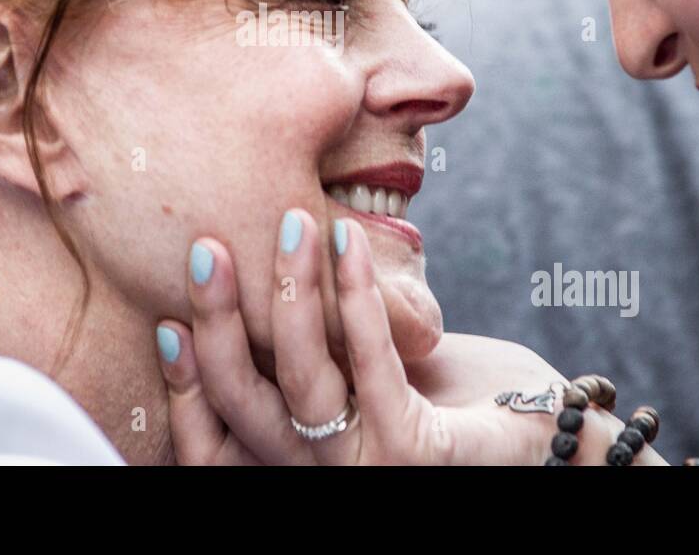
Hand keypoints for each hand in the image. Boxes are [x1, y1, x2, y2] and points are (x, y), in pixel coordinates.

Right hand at [156, 208, 664, 464]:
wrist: (535, 435)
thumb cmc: (439, 395)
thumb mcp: (357, 372)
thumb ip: (306, 348)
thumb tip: (251, 266)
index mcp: (295, 463)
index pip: (210, 443)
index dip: (183, 383)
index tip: (163, 315)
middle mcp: (318, 479)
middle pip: (242, 404)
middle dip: (217, 321)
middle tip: (208, 246)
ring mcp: (365, 471)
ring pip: (299, 381)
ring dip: (290, 291)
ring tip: (294, 219)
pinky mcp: (414, 451)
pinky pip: (371, 365)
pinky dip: (357, 296)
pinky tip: (348, 242)